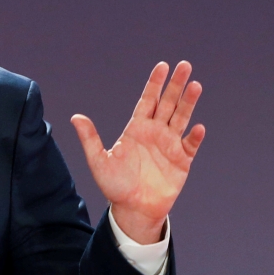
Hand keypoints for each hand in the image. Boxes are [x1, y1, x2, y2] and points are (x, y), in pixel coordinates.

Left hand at [71, 61, 204, 243]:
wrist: (133, 208)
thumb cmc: (114, 185)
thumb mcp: (98, 161)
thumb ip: (90, 138)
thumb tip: (75, 117)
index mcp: (136, 128)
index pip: (148, 100)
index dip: (155, 83)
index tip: (163, 66)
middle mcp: (155, 132)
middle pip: (168, 103)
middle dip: (176, 85)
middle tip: (184, 65)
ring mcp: (170, 145)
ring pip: (181, 118)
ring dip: (188, 103)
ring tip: (195, 85)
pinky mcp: (182, 161)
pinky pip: (190, 145)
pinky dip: (195, 136)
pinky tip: (198, 127)